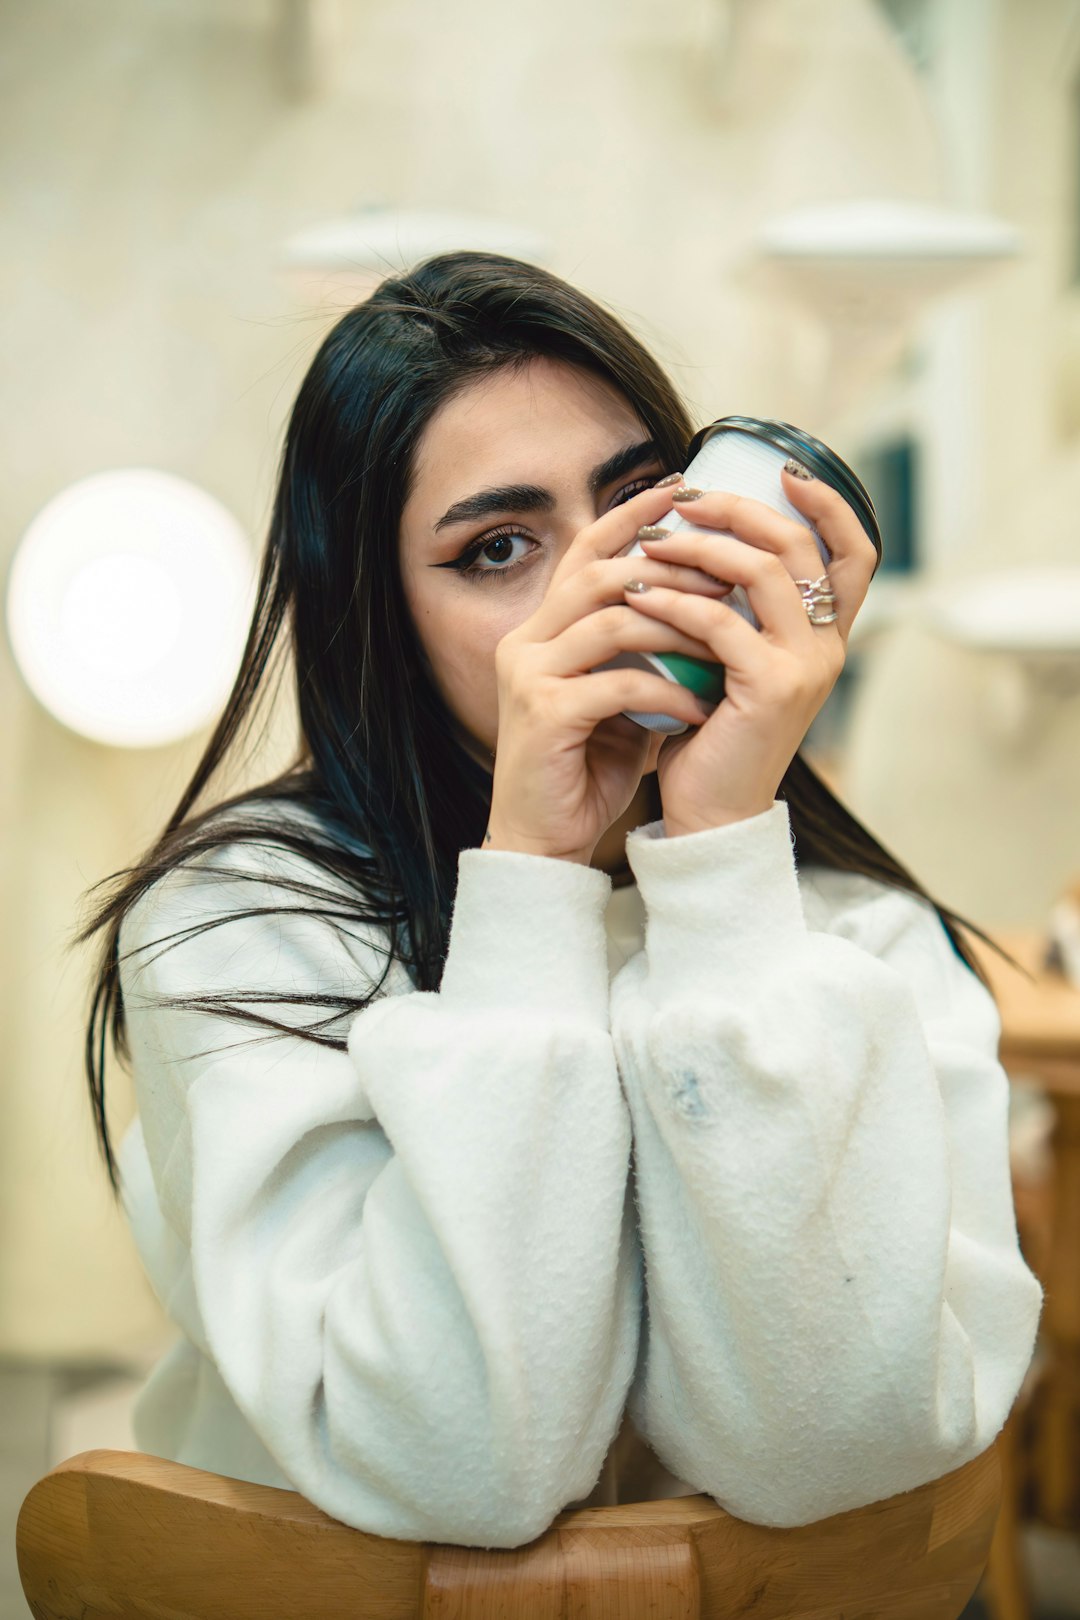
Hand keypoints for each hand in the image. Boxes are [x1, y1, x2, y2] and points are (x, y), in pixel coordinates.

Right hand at [486, 479, 735, 863]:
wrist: (544, 840)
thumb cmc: (585, 771)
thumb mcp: (619, 699)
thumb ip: (643, 654)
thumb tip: (705, 608)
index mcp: (541, 631)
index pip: (585, 554)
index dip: (631, 517)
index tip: (684, 490)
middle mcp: (527, 643)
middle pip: (599, 574)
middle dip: (669, 565)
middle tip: (727, 570)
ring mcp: (530, 677)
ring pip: (612, 620)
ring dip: (678, 625)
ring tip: (726, 635)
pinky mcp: (544, 716)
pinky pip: (619, 684)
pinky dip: (669, 691)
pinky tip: (703, 706)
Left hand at [624, 465, 877, 835]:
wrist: (709, 812)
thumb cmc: (709, 734)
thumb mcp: (729, 661)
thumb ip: (735, 609)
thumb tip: (697, 535)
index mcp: (825, 636)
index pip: (854, 553)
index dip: (828, 504)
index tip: (782, 469)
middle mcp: (828, 647)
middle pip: (801, 547)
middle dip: (741, 510)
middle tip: (685, 499)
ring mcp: (805, 667)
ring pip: (763, 573)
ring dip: (701, 547)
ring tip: (651, 540)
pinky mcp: (770, 689)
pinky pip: (720, 623)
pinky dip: (674, 600)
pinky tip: (638, 593)